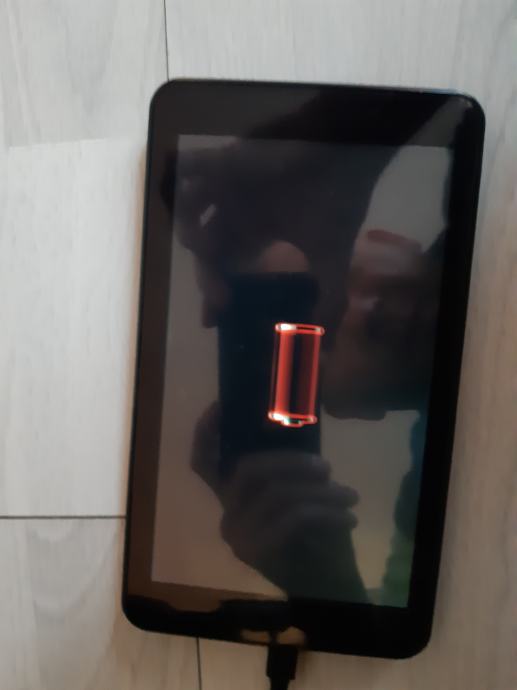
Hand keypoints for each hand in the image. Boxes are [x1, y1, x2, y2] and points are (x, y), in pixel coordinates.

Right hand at [192, 404, 366, 600]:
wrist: (324, 584)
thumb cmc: (313, 532)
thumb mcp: (298, 491)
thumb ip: (287, 466)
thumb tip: (294, 417)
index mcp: (232, 496)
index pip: (204, 463)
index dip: (206, 433)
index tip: (219, 406)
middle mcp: (226, 514)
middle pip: (249, 469)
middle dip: (291, 462)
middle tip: (326, 467)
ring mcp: (237, 535)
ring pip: (278, 494)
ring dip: (322, 492)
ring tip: (349, 496)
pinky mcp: (255, 552)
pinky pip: (293, 518)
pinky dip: (327, 514)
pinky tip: (348, 518)